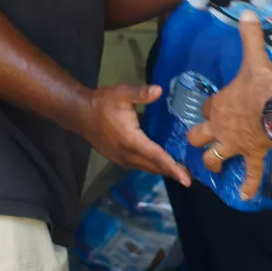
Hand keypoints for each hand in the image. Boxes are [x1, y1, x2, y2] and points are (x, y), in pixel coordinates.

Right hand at [75, 84, 191, 185]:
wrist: (80, 113)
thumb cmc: (103, 103)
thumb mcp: (122, 93)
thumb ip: (141, 93)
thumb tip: (159, 90)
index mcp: (131, 141)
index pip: (157, 157)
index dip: (173, 167)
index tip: (186, 180)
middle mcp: (127, 155)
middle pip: (154, 167)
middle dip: (173, 172)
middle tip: (191, 176)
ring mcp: (121, 159)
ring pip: (147, 168)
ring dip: (163, 170)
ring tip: (181, 171)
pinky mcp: (118, 159)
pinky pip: (140, 166)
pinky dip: (153, 166)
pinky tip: (162, 163)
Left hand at [187, 13, 271, 199]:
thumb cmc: (263, 85)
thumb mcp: (254, 57)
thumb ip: (250, 35)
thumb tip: (248, 11)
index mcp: (219, 104)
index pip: (206, 108)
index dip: (210, 108)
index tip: (216, 107)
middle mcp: (221, 128)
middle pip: (199, 137)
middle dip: (198, 139)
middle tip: (201, 141)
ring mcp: (234, 144)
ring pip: (215, 158)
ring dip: (214, 162)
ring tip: (214, 167)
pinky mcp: (251, 155)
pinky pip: (249, 173)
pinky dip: (247, 185)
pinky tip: (243, 195)